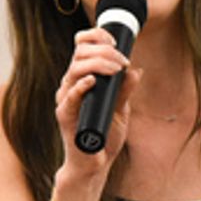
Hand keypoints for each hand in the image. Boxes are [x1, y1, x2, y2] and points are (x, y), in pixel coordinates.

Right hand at [53, 28, 140, 172]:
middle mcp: (71, 85)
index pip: (81, 47)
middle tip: (122, 61)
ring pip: (74, 69)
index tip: (116, 41)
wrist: (95, 165)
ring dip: (98, 63)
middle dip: (104, 50)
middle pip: (79, 53)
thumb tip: (135, 70)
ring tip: (116, 69)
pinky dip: (81, 86)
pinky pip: (69, 96)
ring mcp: (67, 99)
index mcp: (82, 79)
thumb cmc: (104, 136)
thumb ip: (125, 90)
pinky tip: (93, 81)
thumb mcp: (121, 110)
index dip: (95, 36)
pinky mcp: (65, 115)